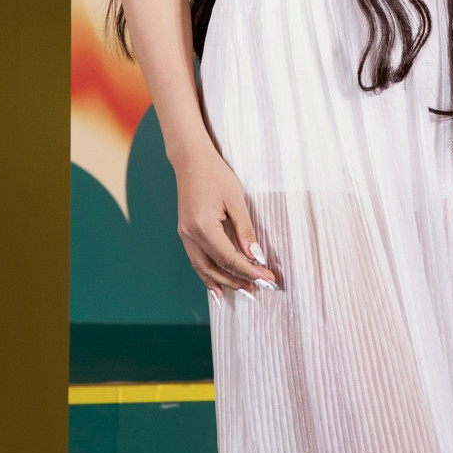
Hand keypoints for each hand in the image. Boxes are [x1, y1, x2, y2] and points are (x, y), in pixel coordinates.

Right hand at [175, 142, 278, 299]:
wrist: (191, 159)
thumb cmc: (215, 174)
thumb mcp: (235, 199)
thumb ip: (245, 230)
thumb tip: (255, 256)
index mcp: (203, 227)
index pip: (230, 258)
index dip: (250, 271)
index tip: (268, 279)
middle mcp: (190, 235)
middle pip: (216, 268)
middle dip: (238, 281)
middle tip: (260, 289)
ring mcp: (185, 235)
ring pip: (204, 268)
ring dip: (223, 282)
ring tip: (243, 292)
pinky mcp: (185, 233)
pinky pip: (196, 260)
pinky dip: (207, 275)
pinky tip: (217, 286)